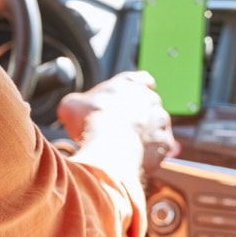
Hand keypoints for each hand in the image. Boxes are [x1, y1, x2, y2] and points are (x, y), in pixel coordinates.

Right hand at [58, 71, 177, 173]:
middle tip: (120, 129)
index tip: (133, 96)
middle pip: (149, 104)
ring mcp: (160, 120)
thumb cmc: (90, 120)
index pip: (142, 79)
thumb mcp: (71, 105)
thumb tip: (71, 109)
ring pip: (156, 126)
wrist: (109, 145)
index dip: (138, 88)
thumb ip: (76, 103)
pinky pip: (160, 147)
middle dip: (138, 115)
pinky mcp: (165, 142)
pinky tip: (135, 157)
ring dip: (145, 134)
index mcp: (129, 83)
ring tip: (126, 146)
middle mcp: (150, 98)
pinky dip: (150, 153)